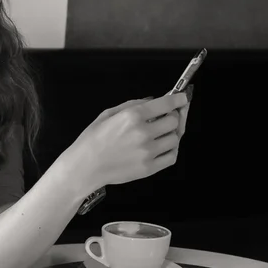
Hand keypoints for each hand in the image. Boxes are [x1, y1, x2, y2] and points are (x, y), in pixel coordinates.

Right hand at [60, 92, 188, 197]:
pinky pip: (172, 156)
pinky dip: (171, 150)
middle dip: (172, 116)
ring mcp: (148, 151)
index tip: (182, 99)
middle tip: (166, 117)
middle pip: (174, 120)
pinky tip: (162, 146)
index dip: (178, 99)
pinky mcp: (150, 168)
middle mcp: (143, 132)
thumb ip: (133, 104)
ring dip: (171, 134)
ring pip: (175, 138)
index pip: (166, 104)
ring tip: (161, 133)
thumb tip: (153, 100)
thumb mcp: (108, 113)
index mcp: (132, 116)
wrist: (85, 166)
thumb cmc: (93, 139)